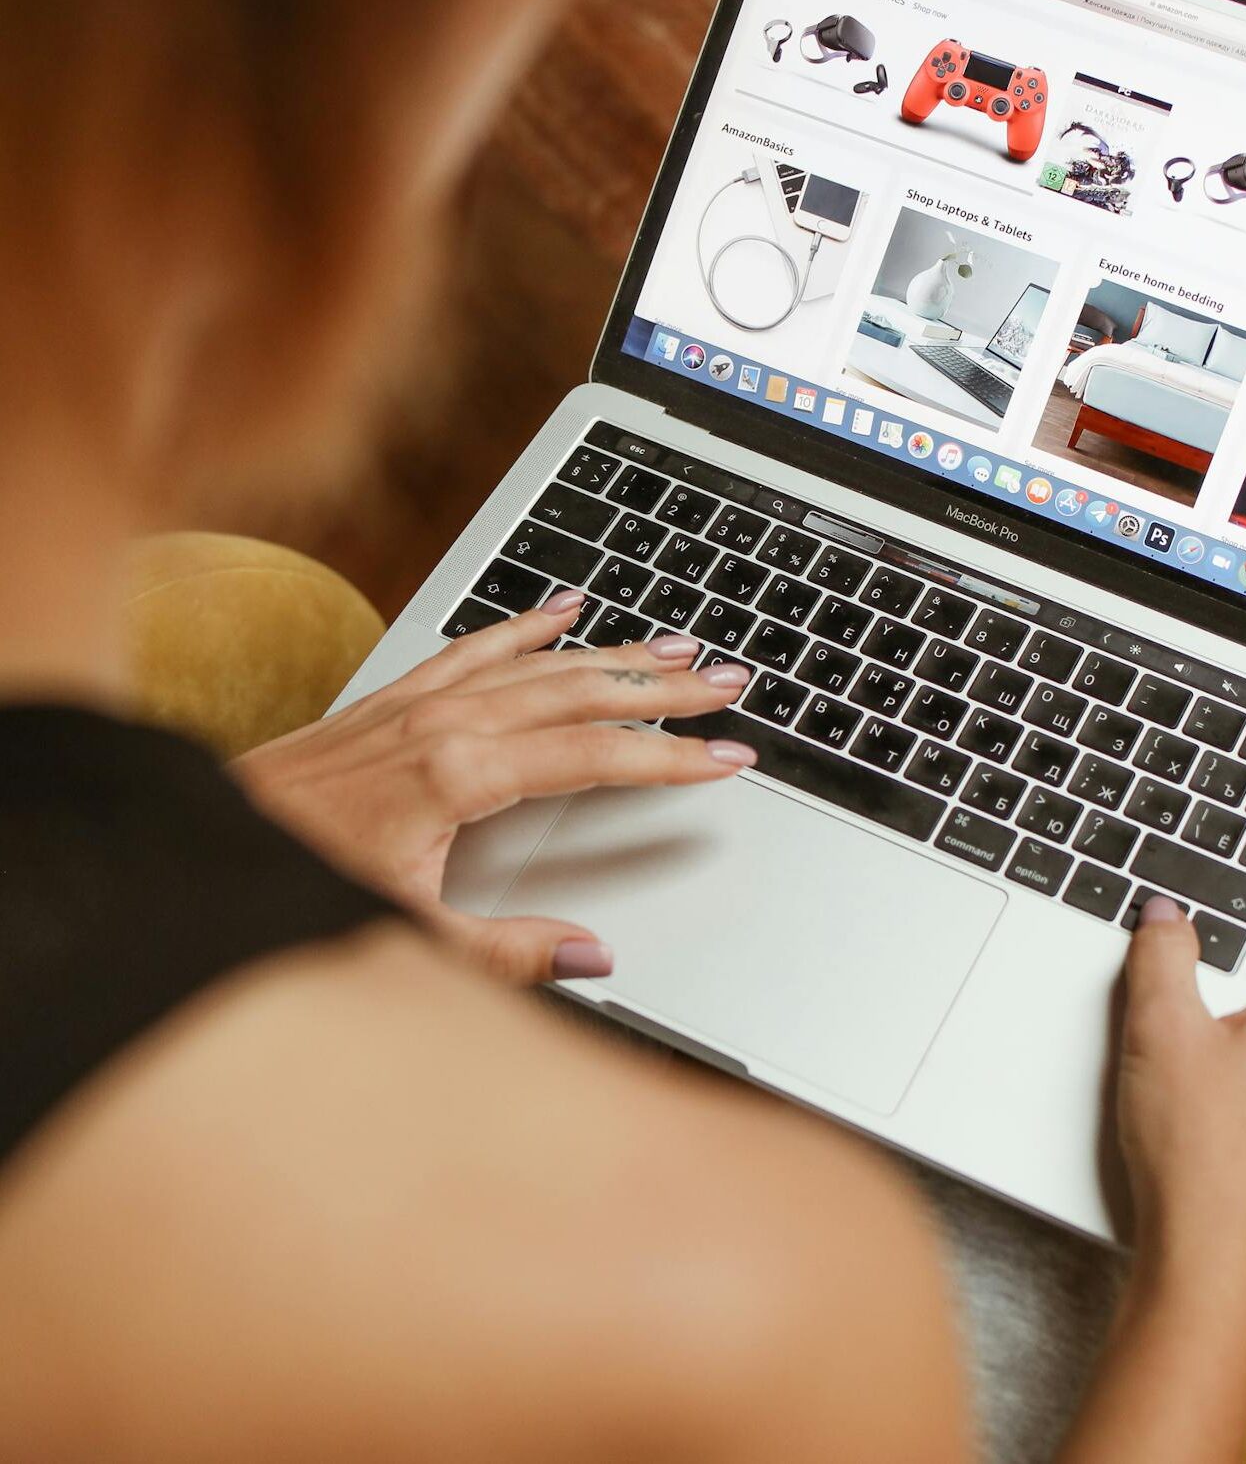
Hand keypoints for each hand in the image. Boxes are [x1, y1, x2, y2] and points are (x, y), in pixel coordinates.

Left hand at [232, 591, 755, 983]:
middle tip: (730, 680)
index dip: (671, 756)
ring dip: (614, 650)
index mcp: (460, 775)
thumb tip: (593, 953)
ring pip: (540, 660)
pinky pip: (477, 642)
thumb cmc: (294, 891)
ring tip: (678, 645)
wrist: (199, 850)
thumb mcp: (410, 938)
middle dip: (663, 686)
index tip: (728, 757)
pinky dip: (528, 623)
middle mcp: (446, 721)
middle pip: (582, 691)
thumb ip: (510, 949)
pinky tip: (565, 608)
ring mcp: (419, 699)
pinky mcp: (394, 695)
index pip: (596, 756)